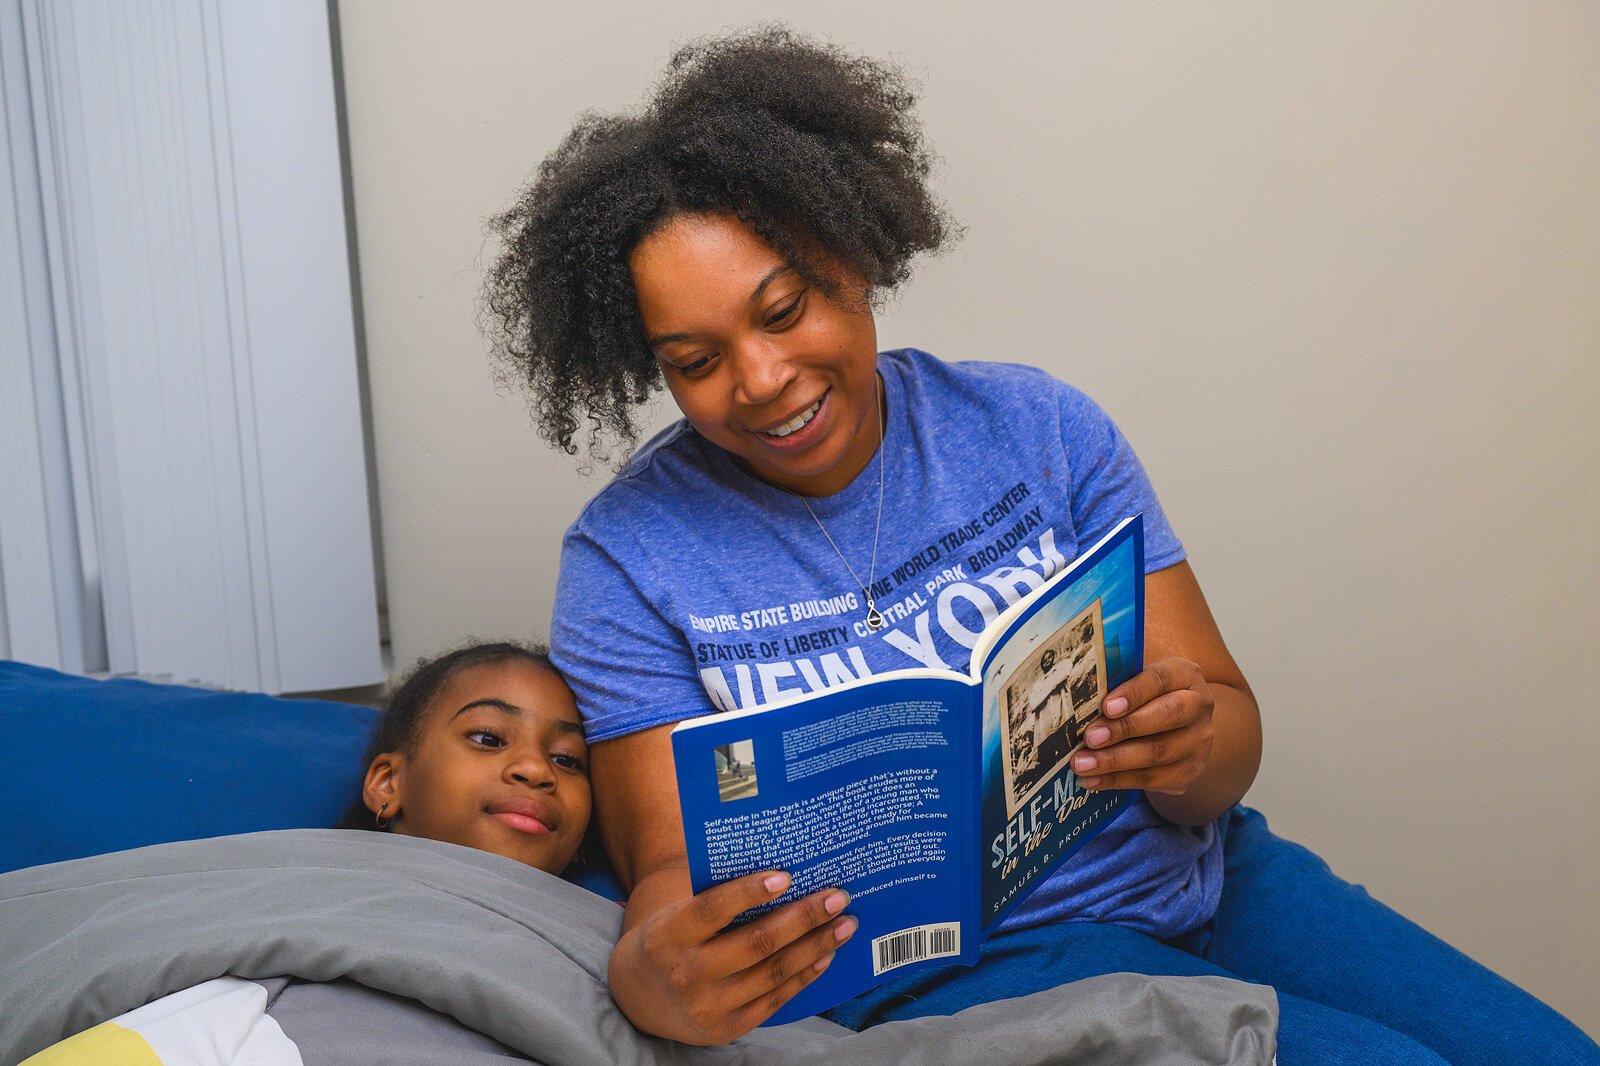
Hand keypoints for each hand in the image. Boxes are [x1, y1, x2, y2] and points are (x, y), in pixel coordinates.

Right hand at [608, 869, 856, 1044]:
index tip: (786, 876)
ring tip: (844, 924)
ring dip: (815, 946)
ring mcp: (708, 1006)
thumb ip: (714, 901)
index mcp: (669, 935)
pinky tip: (825, 955)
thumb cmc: (668, 940)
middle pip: (756, 943)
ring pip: (773, 972)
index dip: (749, 892)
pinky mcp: (726, 1029)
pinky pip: (774, 1000)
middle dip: (803, 918)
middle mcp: (687, 973)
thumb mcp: (674, 915)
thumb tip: (781, 876)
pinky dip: (804, 976)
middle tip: (837, 896)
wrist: (635, 998)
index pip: (712, 909)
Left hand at [1071, 656, 1215, 795]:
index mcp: (1185, 675)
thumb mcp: (1138, 681)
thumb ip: (1117, 684)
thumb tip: (1078, 695)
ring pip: (1158, 752)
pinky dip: (1117, 781)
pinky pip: (1152, 779)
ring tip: (1082, 764)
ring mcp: (1198, 742)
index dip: (1134, 693)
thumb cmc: (1147, 697)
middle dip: (1125, 728)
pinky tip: (1091, 781)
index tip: (1107, 706)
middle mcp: (1199, 706)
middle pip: (1167, 716)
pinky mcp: (1189, 772)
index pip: (1160, 680)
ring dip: (1115, 760)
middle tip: (1090, 738)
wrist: (1181, 729)